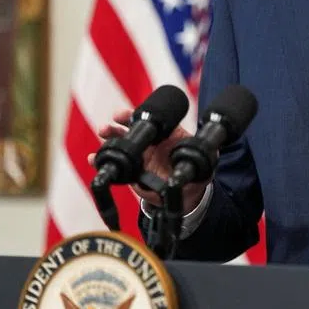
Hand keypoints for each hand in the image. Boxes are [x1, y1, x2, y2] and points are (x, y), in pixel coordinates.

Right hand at [87, 109, 207, 212]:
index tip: (124, 114)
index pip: (150, 120)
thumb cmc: (194, 172)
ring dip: (109, 139)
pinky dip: (101, 162)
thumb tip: (215, 150)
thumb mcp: (204, 162)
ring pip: (120, 144)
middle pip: (130, 129)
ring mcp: (139, 156)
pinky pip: (115, 166)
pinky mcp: (131, 173)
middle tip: (110, 124)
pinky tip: (93, 160)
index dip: (136, 115)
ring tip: (101, 135)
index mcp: (165, 135)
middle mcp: (150, 142)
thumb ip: (207, 155)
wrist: (185, 194)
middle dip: (118, 124)